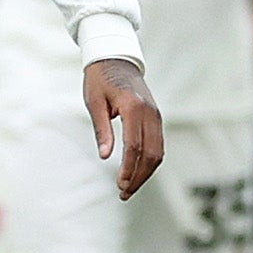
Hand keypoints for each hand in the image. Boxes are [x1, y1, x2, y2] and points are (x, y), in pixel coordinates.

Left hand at [85, 59, 165, 198]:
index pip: (134, 146)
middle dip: (138, 177)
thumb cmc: (100, 79)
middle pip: (150, 154)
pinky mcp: (156, 118)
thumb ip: (102, 129)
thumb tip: (105, 156)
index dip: (128, 169)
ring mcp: (156, 116)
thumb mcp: (94, 102)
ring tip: (129, 188)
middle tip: (124, 194)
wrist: (116, 58)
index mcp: (134, 107)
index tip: (120, 185)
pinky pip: (158, 145)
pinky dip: (150, 162)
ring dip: (145, 173)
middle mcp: (150, 113)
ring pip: (158, 152)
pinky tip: (137, 173)